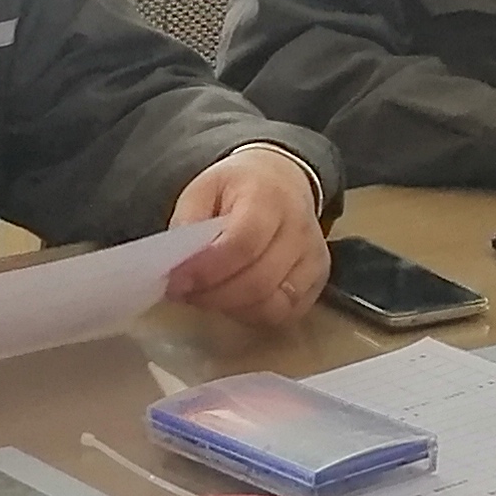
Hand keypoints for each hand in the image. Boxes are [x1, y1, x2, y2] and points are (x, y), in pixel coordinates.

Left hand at [163, 143, 329, 324]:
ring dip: (233, 309)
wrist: (283, 181)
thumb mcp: (202, 189)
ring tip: (209, 296)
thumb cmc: (238, 188)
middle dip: (214, 296)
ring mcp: (314, 257)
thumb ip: (187, 224)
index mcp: (268, 197)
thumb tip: (177, 268)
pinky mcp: (319, 280)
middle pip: (258, 282)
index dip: (207, 270)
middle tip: (186, 293)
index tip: (176, 281)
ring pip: (274, 305)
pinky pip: (286, 314)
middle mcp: (300, 228)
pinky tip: (235, 301)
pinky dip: (255, 315)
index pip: (243, 244)